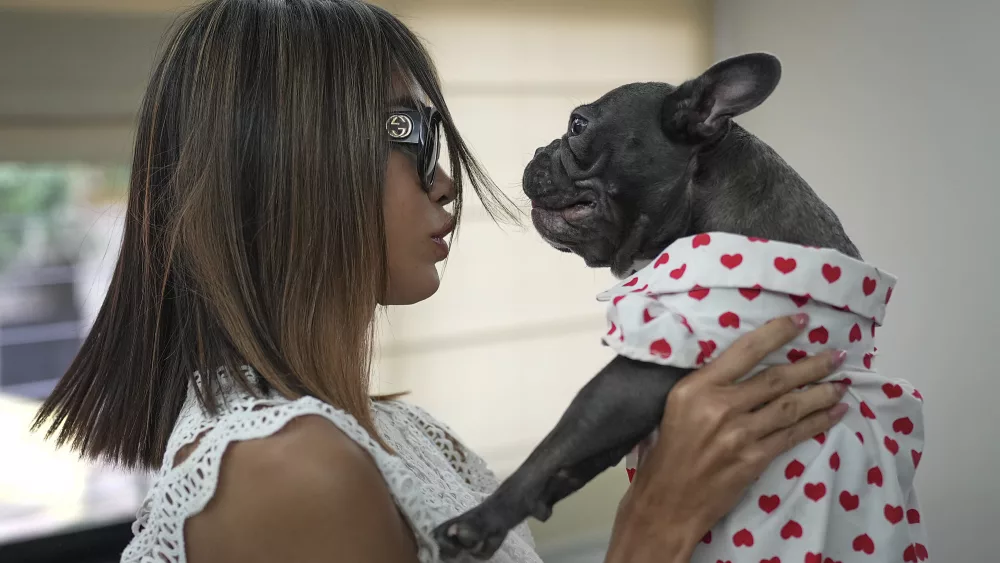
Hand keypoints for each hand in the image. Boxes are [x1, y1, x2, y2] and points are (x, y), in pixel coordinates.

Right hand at [605, 313, 847, 562]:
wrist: (667, 501)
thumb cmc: (669, 451)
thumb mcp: (678, 405)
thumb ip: (710, 384)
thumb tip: (748, 366)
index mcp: (696, 387)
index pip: (744, 352)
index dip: (776, 334)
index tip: (800, 321)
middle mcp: (720, 406)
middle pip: (776, 378)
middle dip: (812, 365)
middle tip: (837, 354)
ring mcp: (739, 434)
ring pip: (791, 406)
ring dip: (822, 393)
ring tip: (843, 382)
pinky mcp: (754, 459)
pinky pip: (793, 435)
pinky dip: (818, 422)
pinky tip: (835, 413)